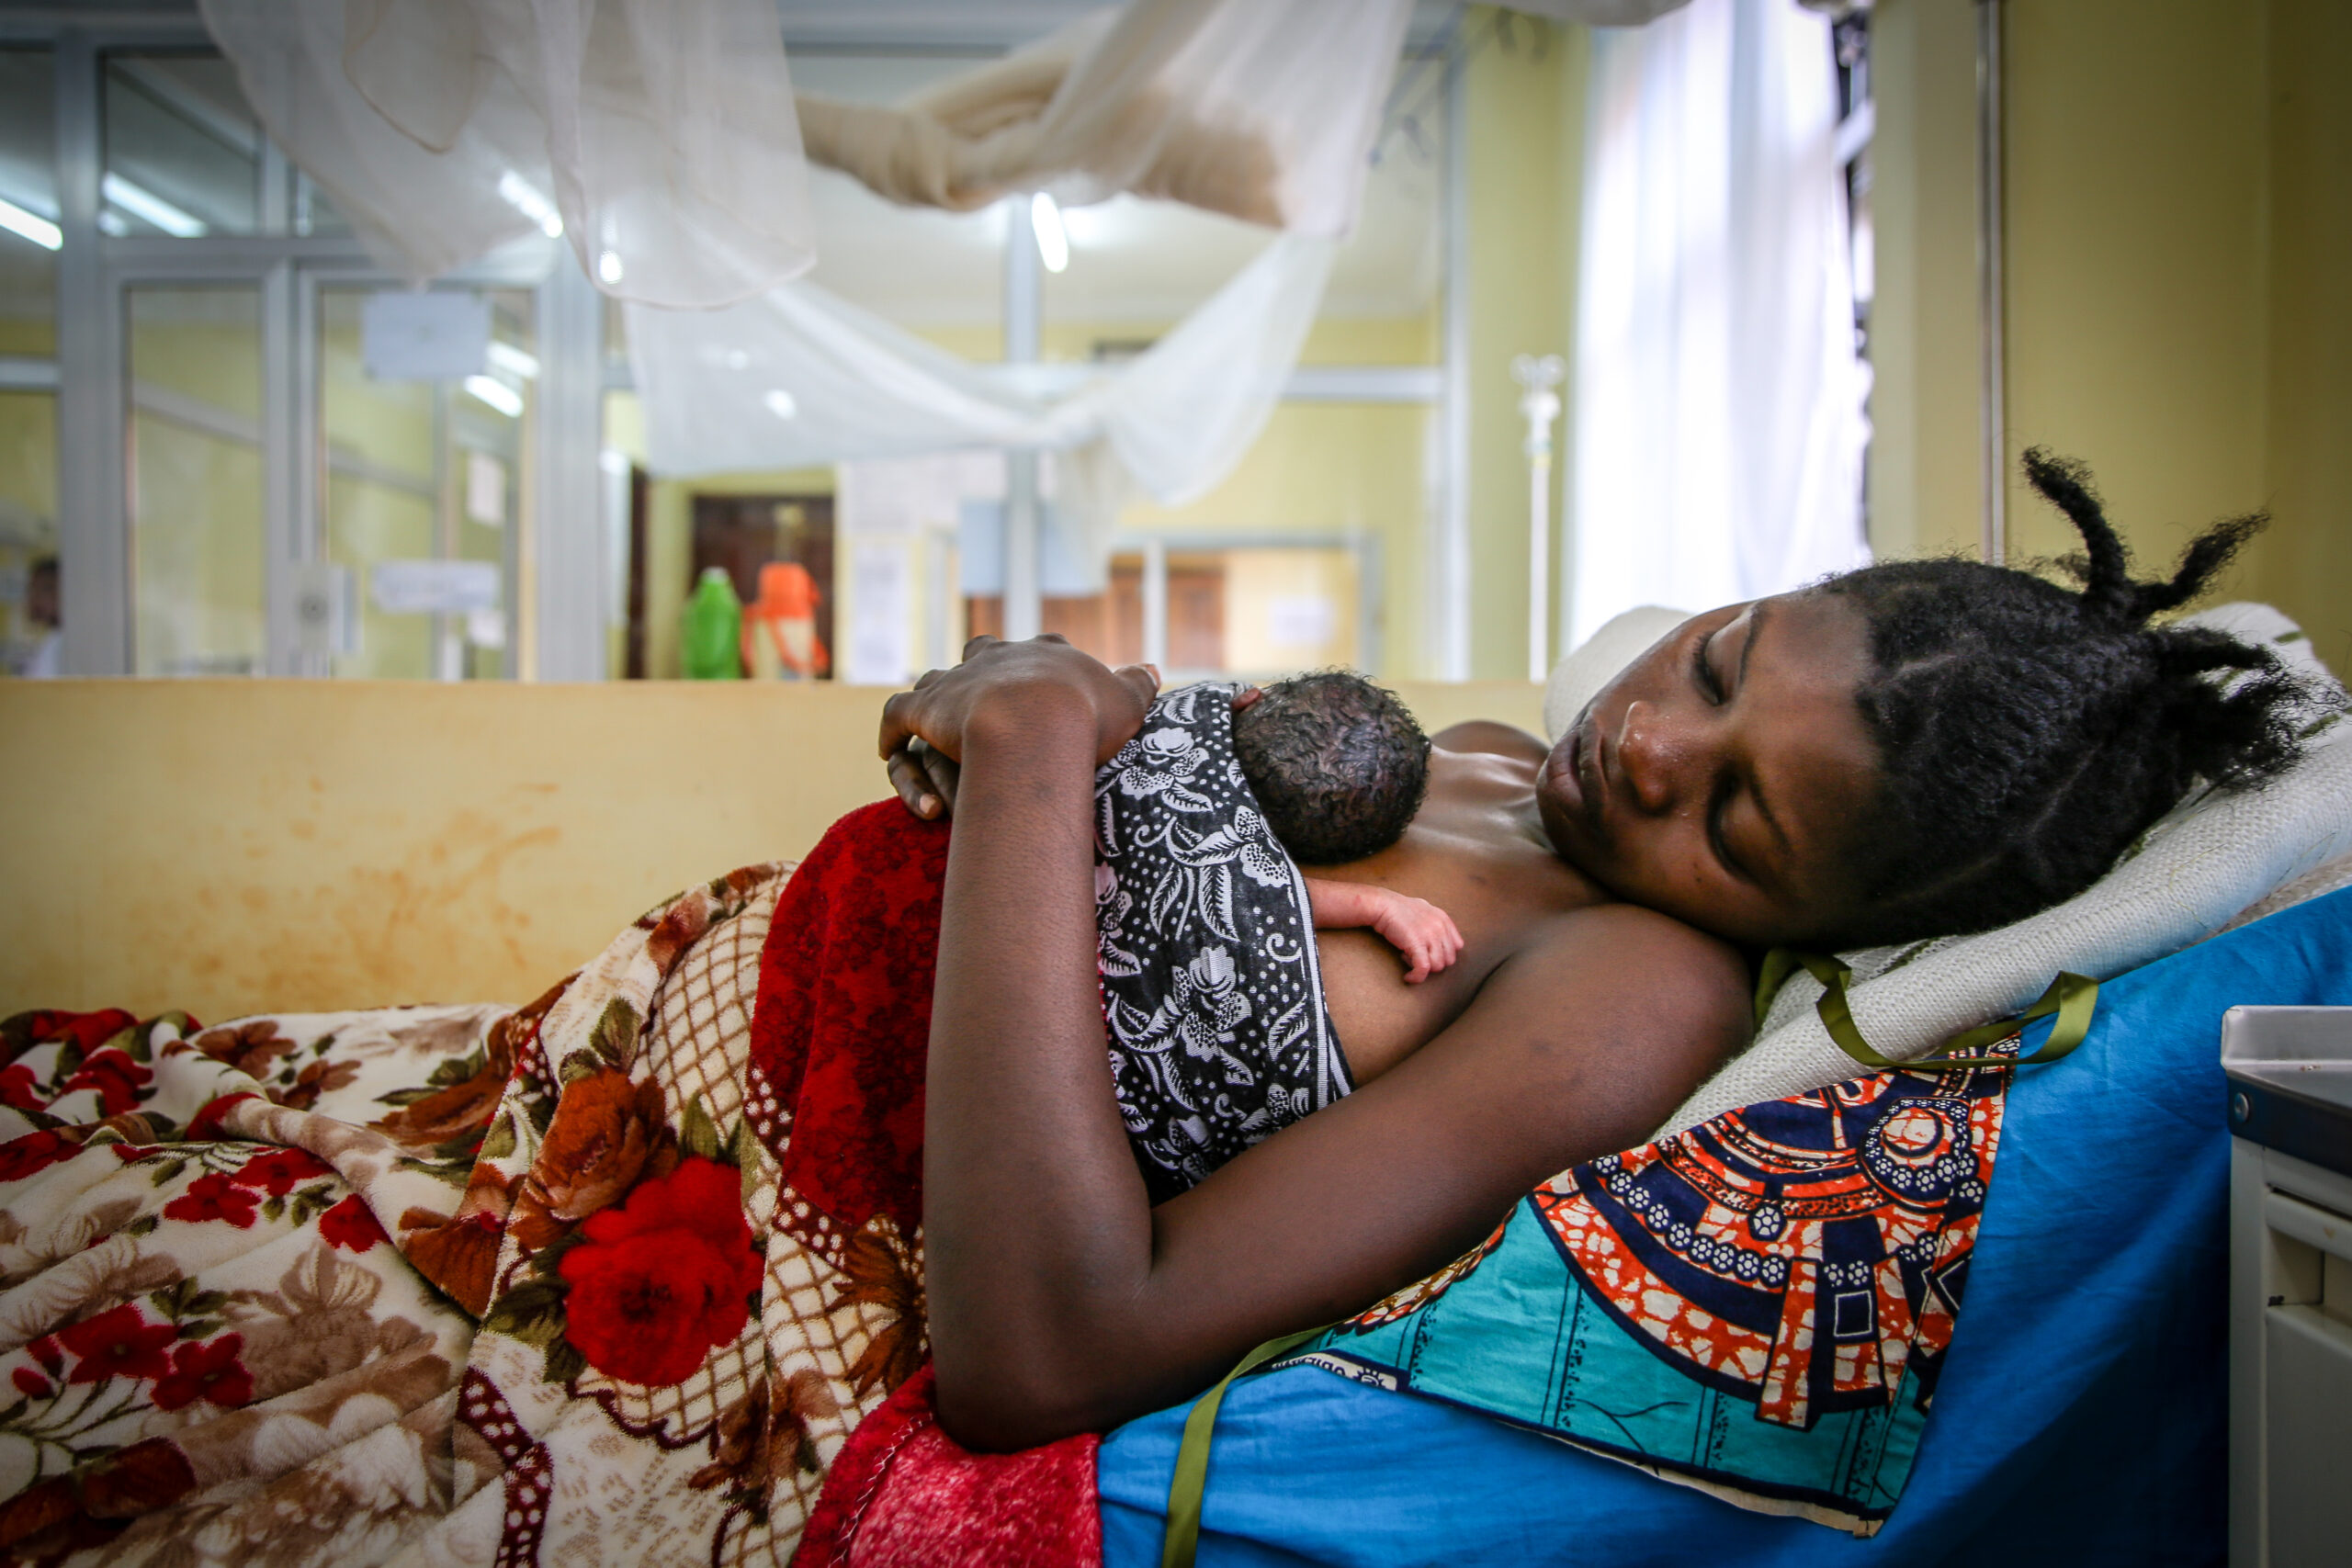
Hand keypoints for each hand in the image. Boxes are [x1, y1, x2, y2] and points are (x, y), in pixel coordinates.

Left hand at [881, 636, 1159, 818]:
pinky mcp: (925, 708)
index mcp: (1043, 654)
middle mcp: (996, 658)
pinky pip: (898, 715)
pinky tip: (886, 748)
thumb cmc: (1086, 714)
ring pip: (938, 680)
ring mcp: (957, 679)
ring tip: (934, 722)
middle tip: (986, 696)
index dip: (1043, 665)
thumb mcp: (1125, 699)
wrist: (1035, 720)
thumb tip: (1152, 671)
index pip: (1042, 649)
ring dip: (935, 698)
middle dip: (984, 668)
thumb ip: (1137, 685)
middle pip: (984, 652)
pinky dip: (891, 732)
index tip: (1049, 683)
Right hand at [1371, 894, 1463, 983]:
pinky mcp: (1417, 944)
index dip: (1444, 953)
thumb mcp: (1424, 909)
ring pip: (1438, 966)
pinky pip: (1423, 969)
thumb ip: (1435, 922)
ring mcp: (1430, 936)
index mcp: (1444, 919)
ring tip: (1408, 959)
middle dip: (1433, 962)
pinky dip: (1416, 977)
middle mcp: (1440, 927)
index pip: (1457, 946)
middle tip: (1417, 957)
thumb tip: (1439, 936)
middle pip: (1449, 959)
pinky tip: (1408, 977)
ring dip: (1423, 968)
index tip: (1430, 953)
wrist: (1383, 905)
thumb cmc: (1398, 908)